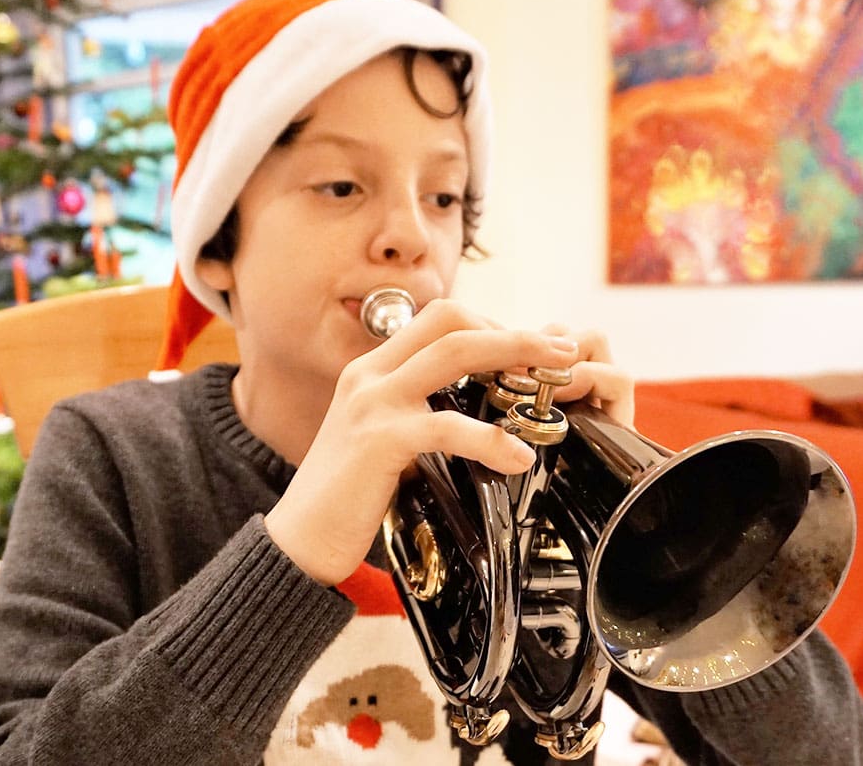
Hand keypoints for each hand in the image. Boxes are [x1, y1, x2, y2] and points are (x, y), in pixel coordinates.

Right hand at [264, 300, 631, 585]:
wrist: (298, 543)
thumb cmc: (349, 499)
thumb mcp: (385, 441)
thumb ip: (422, 417)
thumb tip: (480, 416)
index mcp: (372, 369)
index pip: (438, 319)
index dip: (491, 325)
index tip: (532, 350)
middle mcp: (370, 374)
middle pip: (452, 321)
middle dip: (515, 330)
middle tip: (563, 348)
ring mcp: (373, 401)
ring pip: (455, 352)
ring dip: (516, 354)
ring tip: (561, 375)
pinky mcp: (380, 439)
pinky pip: (447, 425)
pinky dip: (492, 438)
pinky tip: (520, 457)